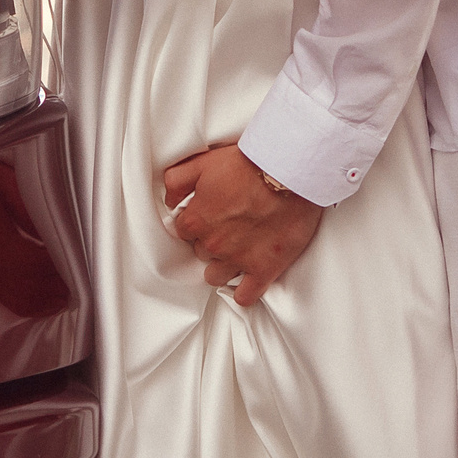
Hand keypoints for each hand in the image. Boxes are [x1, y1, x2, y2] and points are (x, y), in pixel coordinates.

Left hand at [162, 141, 322, 306]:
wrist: (288, 172)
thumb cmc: (249, 163)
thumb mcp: (203, 162)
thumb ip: (177, 181)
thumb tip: (169, 200)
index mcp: (196, 220)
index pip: (184, 231)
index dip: (197, 221)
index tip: (210, 215)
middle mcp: (213, 244)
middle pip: (201, 252)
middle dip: (211, 241)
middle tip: (230, 225)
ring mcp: (238, 260)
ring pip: (216, 276)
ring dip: (224, 265)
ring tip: (239, 249)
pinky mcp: (264, 270)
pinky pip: (245, 296)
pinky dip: (245, 291)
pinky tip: (248, 279)